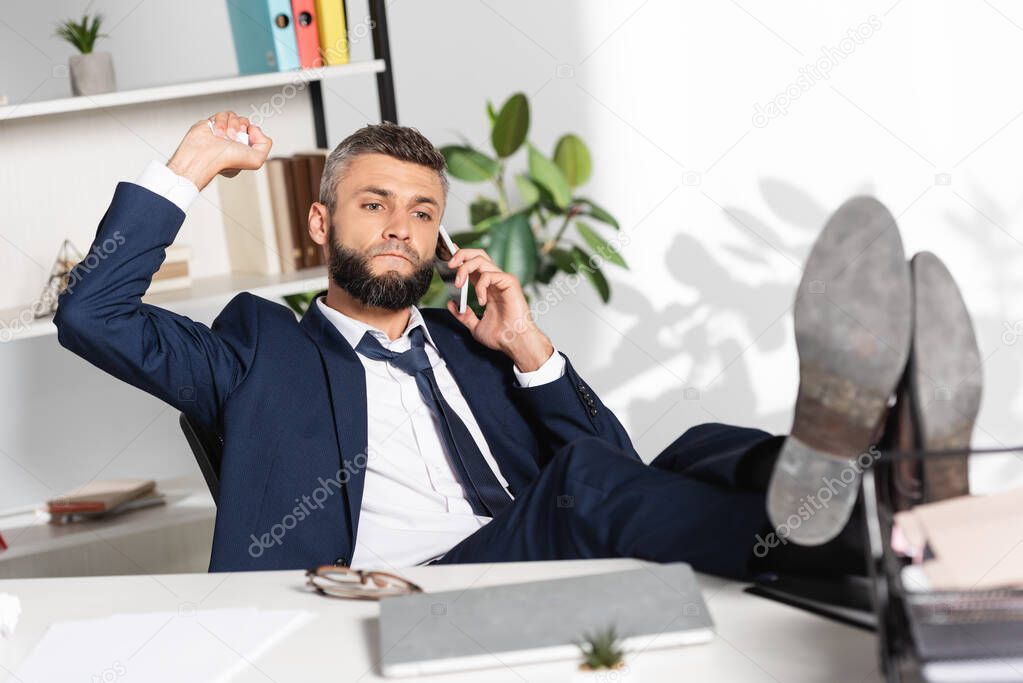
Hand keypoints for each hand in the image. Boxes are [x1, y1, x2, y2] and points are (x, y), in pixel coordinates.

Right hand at [166, 110, 271, 191]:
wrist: (203, 155)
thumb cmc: (225, 161)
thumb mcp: (257, 159)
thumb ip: (266, 144)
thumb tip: (254, 129)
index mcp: (243, 150)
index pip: (255, 133)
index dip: (254, 133)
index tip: (248, 139)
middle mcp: (233, 142)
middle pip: (245, 122)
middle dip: (241, 127)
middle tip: (235, 138)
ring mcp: (222, 132)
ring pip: (234, 116)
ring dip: (231, 125)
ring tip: (224, 136)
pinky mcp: (212, 124)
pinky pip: (222, 114)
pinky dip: (221, 121)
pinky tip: (217, 132)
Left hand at [445, 248, 553, 371]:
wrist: (514, 343)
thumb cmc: (501, 336)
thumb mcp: (475, 326)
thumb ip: (463, 315)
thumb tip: (451, 304)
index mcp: (487, 287)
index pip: (472, 265)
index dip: (460, 257)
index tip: (446, 254)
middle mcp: (495, 280)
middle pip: (477, 254)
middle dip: (461, 254)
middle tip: (449, 265)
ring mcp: (502, 280)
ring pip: (481, 260)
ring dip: (465, 269)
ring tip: (458, 284)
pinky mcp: (509, 282)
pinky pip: (489, 275)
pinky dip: (480, 286)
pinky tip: (482, 301)